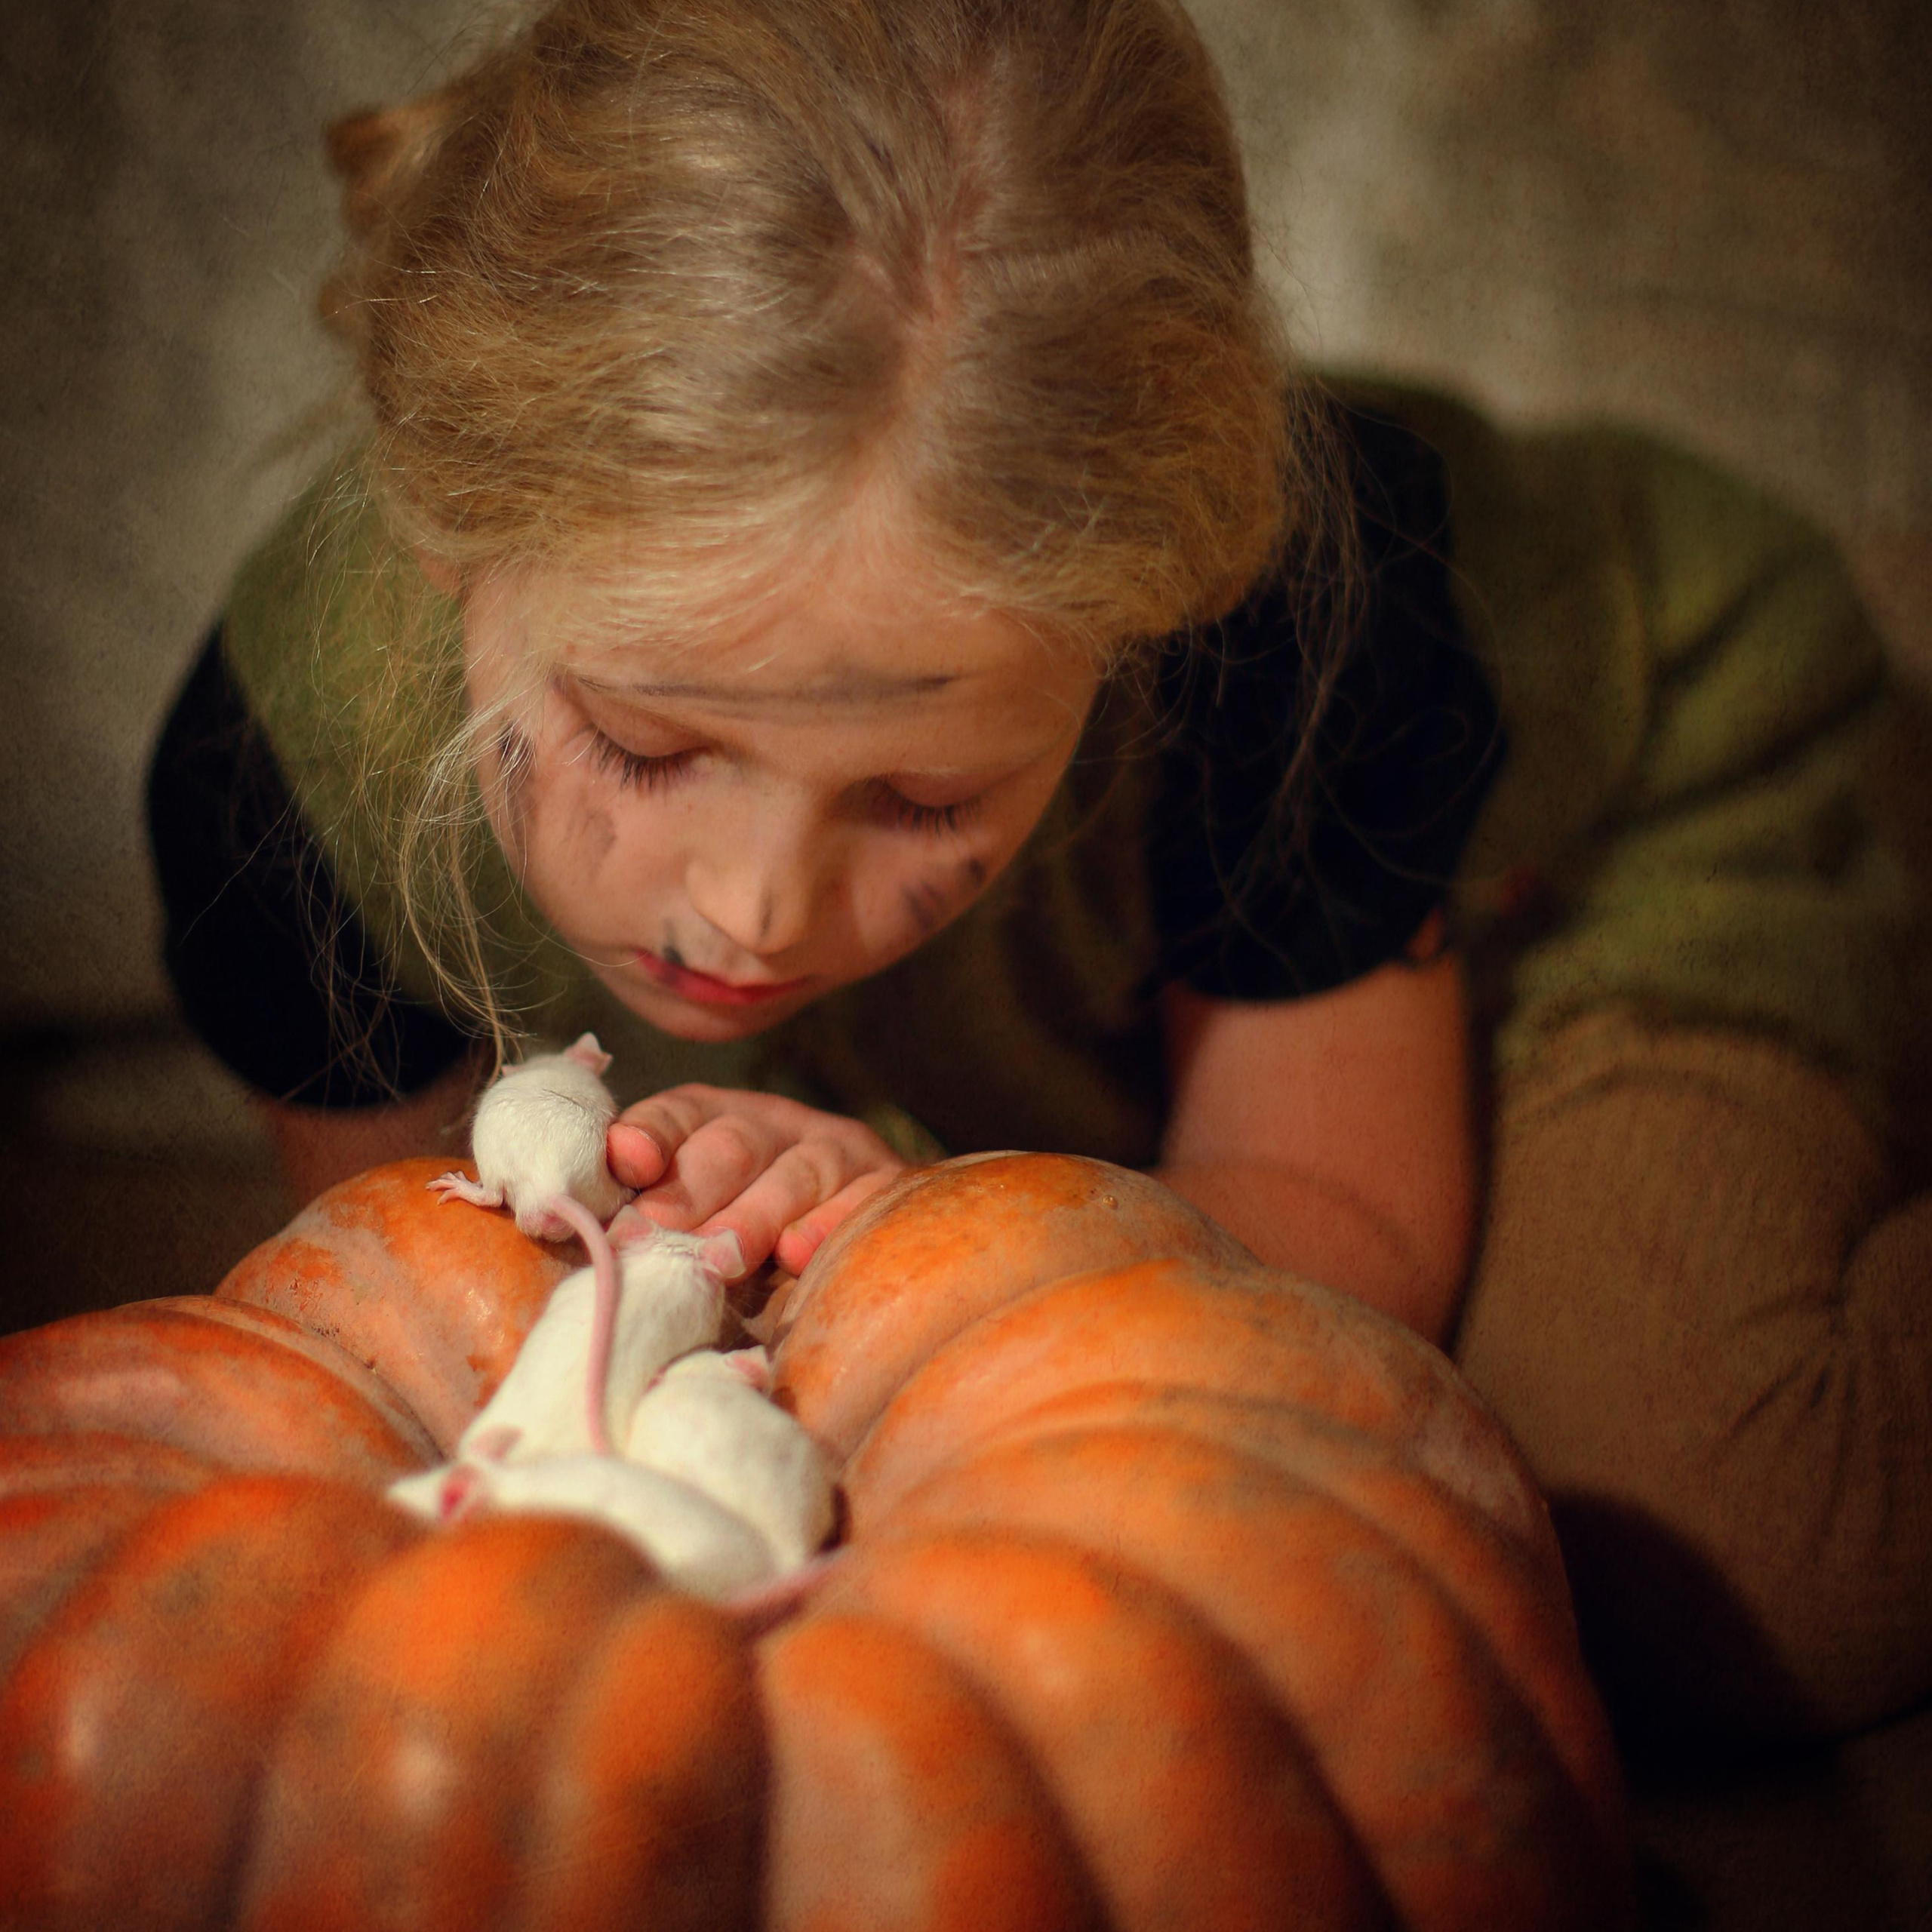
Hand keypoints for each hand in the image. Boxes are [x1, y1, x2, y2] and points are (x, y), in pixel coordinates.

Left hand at [607, 1085, 906, 1277]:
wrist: (860, 1220)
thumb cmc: (746, 1228)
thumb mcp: (693, 1212)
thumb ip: (641, 1210)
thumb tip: (562, 1223)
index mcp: (715, 1120)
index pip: (677, 1114)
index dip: (650, 1134)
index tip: (623, 1163)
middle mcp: (773, 1125)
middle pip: (730, 1145)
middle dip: (688, 1192)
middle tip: (652, 1235)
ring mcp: (832, 1151)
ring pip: (793, 1174)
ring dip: (752, 1215)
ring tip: (719, 1258)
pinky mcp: (883, 1185)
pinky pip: (858, 1201)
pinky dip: (826, 1226)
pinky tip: (796, 1255)